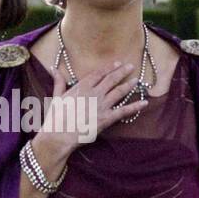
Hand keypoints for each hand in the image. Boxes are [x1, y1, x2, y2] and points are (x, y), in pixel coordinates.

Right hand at [33, 59, 149, 162]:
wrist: (59, 134)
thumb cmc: (56, 117)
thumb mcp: (56, 96)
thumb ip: (59, 81)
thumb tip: (53, 68)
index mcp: (82, 86)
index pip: (99, 73)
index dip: (109, 67)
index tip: (117, 63)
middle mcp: (94, 93)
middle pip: (111, 79)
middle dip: (122, 72)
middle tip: (131, 66)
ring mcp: (102, 105)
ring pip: (119, 92)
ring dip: (129, 85)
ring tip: (136, 80)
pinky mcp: (107, 118)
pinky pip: (124, 111)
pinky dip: (135, 106)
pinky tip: (144, 103)